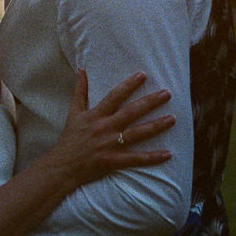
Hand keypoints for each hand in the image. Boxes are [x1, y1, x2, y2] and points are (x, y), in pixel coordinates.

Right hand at [51, 70, 174, 187]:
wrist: (62, 166)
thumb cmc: (69, 138)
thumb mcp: (73, 112)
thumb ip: (80, 91)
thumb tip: (81, 70)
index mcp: (96, 115)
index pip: (115, 96)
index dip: (129, 85)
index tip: (143, 75)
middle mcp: (105, 128)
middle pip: (131, 112)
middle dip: (150, 102)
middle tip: (167, 93)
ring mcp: (110, 145)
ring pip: (137, 133)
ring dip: (156, 126)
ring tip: (173, 119)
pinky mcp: (114, 161)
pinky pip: (136, 159)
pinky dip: (152, 157)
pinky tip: (168, 154)